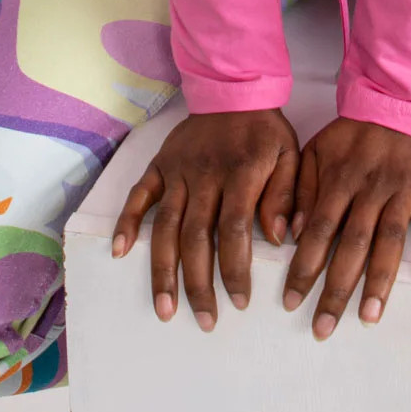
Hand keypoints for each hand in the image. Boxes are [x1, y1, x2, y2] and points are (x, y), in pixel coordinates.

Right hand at [111, 108, 299, 329]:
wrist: (232, 89)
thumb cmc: (265, 131)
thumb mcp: (290, 155)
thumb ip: (285, 195)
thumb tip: (277, 237)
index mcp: (241, 173)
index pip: (234, 229)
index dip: (235, 268)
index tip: (239, 302)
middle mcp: (204, 175)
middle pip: (196, 236)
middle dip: (198, 283)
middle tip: (206, 321)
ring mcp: (178, 171)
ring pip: (166, 226)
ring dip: (163, 269)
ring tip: (164, 309)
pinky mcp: (159, 165)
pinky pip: (140, 195)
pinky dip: (127, 222)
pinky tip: (120, 252)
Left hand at [283, 117, 410, 338]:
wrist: (403, 99)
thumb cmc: (357, 131)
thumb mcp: (318, 149)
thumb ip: (301, 189)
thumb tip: (289, 234)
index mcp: (340, 179)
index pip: (318, 230)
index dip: (304, 267)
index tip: (291, 301)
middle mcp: (370, 189)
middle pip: (351, 245)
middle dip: (336, 289)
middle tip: (323, 328)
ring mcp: (403, 190)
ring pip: (389, 240)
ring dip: (379, 281)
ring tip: (368, 318)